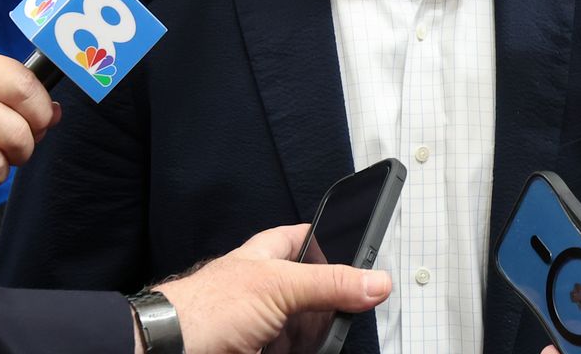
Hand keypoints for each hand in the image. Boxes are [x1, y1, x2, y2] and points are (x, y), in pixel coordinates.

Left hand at [151, 224, 388, 353]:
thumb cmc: (205, 308)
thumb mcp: (277, 285)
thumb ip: (328, 283)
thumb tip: (376, 281)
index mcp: (267, 257)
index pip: (305, 239)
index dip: (331, 241)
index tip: (364, 251)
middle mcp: (267, 290)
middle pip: (315, 292)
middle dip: (336, 301)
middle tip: (363, 307)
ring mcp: (265, 326)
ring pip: (307, 328)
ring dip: (324, 335)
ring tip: (342, 337)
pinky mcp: (263, 352)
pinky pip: (296, 351)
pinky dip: (311, 351)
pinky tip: (323, 351)